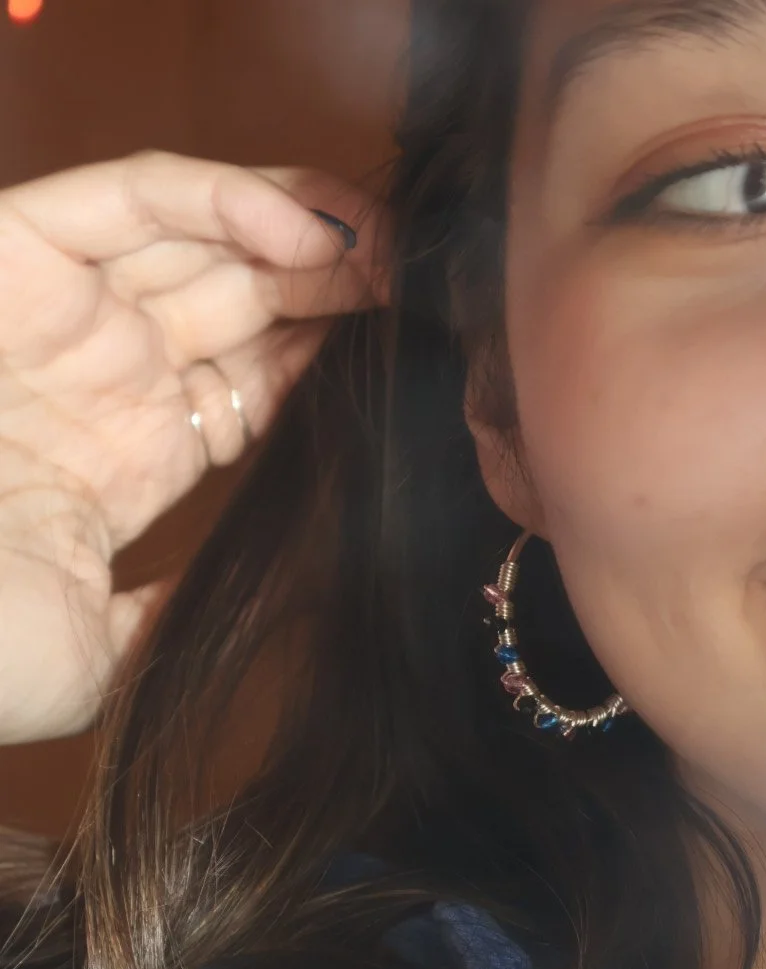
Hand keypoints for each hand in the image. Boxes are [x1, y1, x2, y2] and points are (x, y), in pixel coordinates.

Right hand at [0, 149, 378, 744]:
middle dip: (328, 287)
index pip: (242, 384)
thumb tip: (237, 612)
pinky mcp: (15, 253)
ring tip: (381, 249)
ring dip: (297, 232)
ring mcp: (60, 313)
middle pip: (236, 302)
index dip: (320, 357)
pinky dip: (221, 197)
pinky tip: (305, 234)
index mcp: (121, 457)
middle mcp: (98, 375)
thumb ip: (166, 619)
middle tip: (410, 287)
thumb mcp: (98, 658)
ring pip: (197, 236)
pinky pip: (132, 198)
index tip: (399, 352)